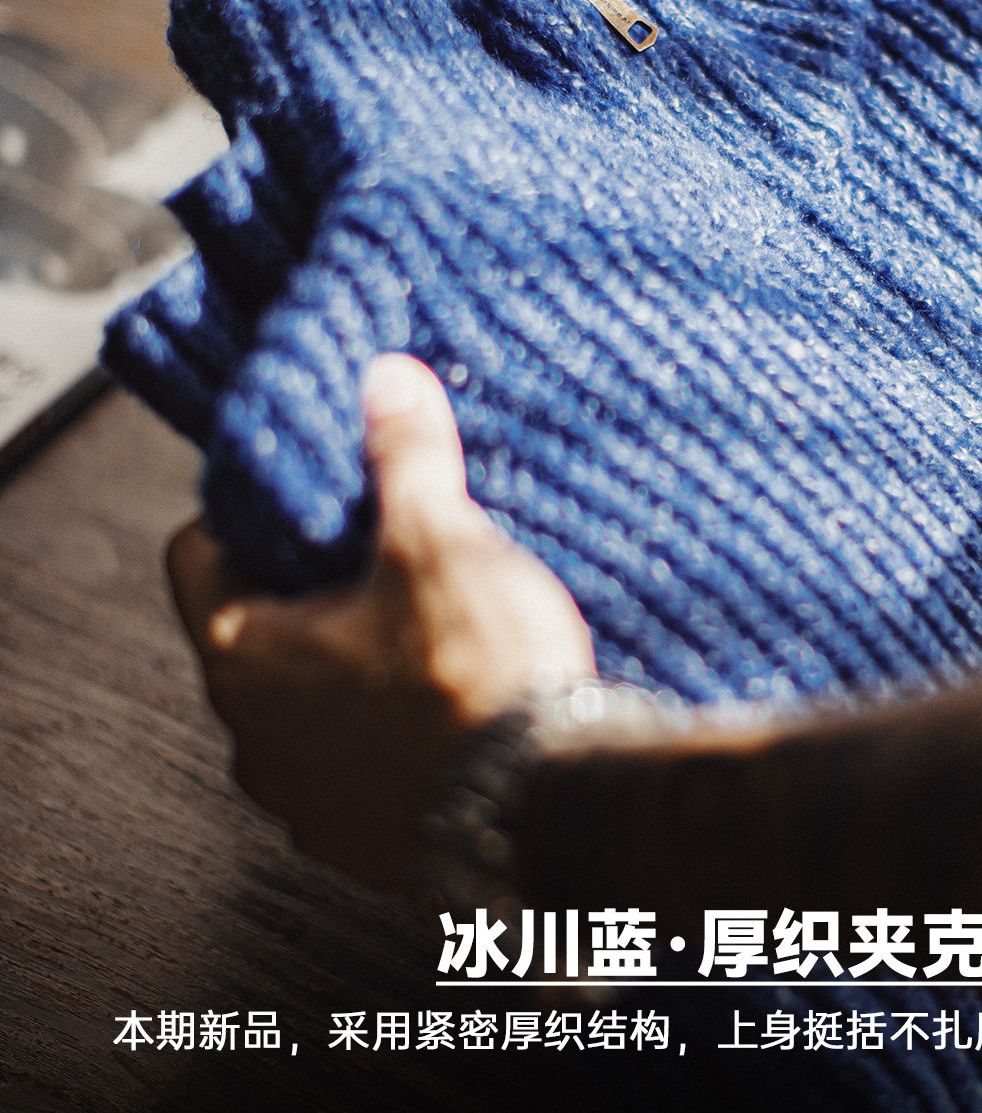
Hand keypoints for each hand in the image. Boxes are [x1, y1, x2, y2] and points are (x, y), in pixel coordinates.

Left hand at [167, 353, 594, 893]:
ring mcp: (306, 800)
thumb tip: (386, 380)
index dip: (252, 513)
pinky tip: (450, 705)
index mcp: (245, 656)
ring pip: (308, 702)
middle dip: (315, 590)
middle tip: (387, 558)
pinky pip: (358, 764)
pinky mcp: (364, 840)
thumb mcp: (441, 541)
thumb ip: (406, 457)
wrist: (546, 808)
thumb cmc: (478, 679)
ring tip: (430, 632)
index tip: (311, 498)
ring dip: (353, 666)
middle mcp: (255, 738)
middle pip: (256, 629)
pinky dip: (389, 732)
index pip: (196, 555)